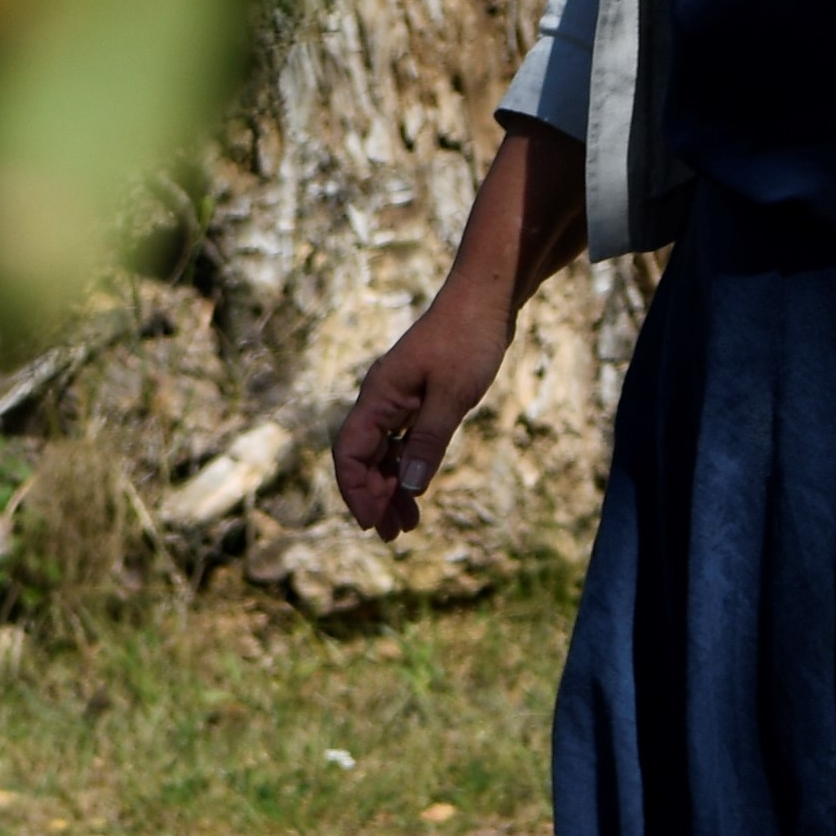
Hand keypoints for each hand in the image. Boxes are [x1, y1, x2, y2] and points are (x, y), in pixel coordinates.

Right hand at [329, 307, 507, 537]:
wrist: (485, 299)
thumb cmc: (469, 339)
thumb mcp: (452, 395)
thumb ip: (429, 441)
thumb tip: (409, 487)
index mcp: (379, 397)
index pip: (350, 453)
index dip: (356, 491)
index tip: (371, 523)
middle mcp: (382, 400)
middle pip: (363, 459)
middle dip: (373, 498)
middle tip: (392, 535)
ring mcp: (399, 400)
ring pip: (383, 453)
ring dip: (391, 488)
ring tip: (406, 525)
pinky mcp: (419, 399)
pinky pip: (403, 441)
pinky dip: (408, 468)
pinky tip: (417, 490)